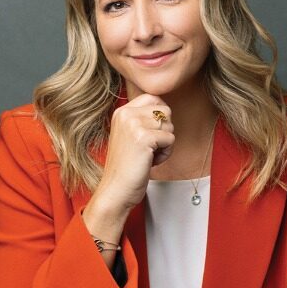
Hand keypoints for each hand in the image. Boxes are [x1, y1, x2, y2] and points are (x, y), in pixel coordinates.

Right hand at [92, 93, 174, 216]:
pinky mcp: (144, 138)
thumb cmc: (126, 167)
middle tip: (150, 148)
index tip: (153, 134)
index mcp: (121, 111)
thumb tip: (166, 109)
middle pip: (165, 111)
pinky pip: (170, 139)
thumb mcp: (130, 135)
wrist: (115, 190)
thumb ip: (142, 120)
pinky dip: (165, 154)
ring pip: (170, 125)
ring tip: (148, 156)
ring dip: (165, 144)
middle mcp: (126, 114)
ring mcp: (134, 125)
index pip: (153, 97)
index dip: (161, 115)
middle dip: (164, 131)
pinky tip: (151, 162)